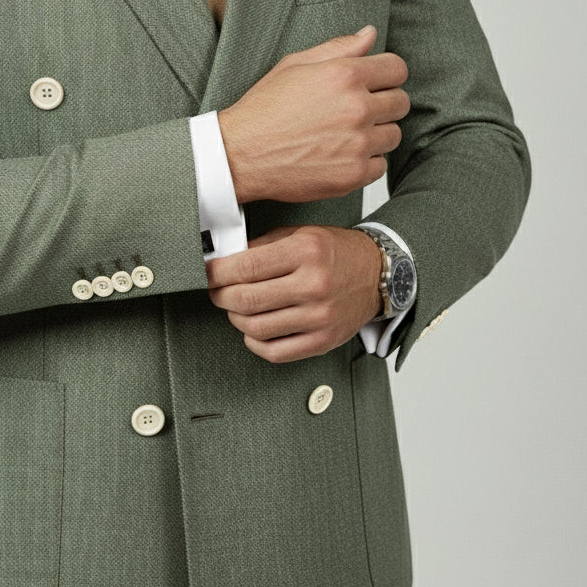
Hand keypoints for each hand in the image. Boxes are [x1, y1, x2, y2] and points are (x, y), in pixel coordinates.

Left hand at [205, 224, 382, 362]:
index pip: (245, 267)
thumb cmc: (337, 253)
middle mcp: (314, 285)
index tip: (207, 274)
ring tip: (237, 308)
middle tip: (217, 291)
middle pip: (245, 300)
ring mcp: (319, 317)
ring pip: (255, 328)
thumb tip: (224, 261)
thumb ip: (263, 246)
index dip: (216, 273)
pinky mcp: (323, 341)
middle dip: (220, 296)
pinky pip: (275, 352)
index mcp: (306, 252)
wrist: (378, 274)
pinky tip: (254, 329)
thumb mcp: (301, 234)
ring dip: (236, 319)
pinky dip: (255, 342)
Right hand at [217, 25, 409, 205]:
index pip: (397, 69)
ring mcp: (358, 143)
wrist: (240, 154)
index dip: (387, 75)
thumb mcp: (295, 65)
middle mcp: (356, 107)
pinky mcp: (354, 173)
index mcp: (345, 75)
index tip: (375, 84)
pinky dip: (366, 162)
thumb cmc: (264, 110)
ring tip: (346, 135)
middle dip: (384, 104)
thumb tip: (370, 33)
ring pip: (393, 135)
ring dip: (376, 134)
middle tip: (357, 111)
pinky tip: (341, 155)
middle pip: (400, 102)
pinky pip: (380, 166)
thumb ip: (339, 48)